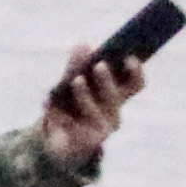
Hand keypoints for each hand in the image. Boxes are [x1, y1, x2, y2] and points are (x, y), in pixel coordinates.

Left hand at [40, 43, 145, 168]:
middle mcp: (114, 112)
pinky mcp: (83, 142)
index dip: (136, 71)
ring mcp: (101, 129)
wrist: (59, 140)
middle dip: (107, 80)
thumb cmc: (71, 104)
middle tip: (99, 65)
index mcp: (118, 96)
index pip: (136, 84)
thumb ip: (77, 64)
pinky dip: (58, 112)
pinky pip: (72, 123)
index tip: (130, 57)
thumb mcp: (72, 81)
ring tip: (76, 80)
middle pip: (116, 96)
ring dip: (85, 94)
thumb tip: (84, 44)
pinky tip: (49, 102)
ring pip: (94, 110)